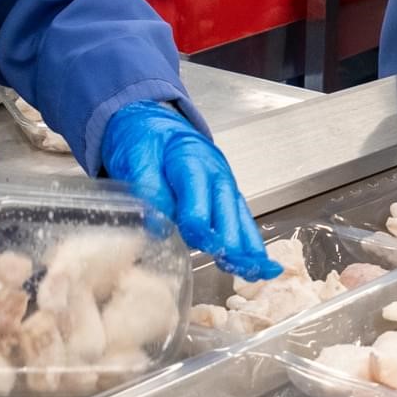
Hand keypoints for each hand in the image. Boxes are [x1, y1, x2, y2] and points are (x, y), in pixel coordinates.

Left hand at [101, 102, 279, 281]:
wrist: (154, 124)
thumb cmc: (145, 140)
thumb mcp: (136, 157)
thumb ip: (148, 188)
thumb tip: (158, 224)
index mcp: (191, 160)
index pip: (197, 195)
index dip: (198, 221)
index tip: (198, 242)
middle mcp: (216, 174)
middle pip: (227, 209)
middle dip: (232, 240)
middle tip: (234, 266)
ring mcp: (225, 186)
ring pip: (240, 217)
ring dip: (248, 246)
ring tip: (257, 272)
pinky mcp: (226, 197)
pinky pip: (242, 221)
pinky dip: (251, 243)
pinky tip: (259, 265)